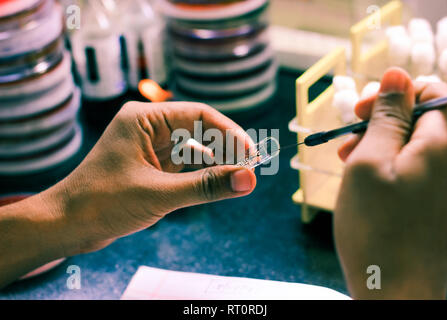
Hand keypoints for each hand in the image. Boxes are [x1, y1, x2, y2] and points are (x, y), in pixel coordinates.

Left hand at [45, 102, 256, 254]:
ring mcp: (148, 145)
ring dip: (215, 160)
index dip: (230, 133)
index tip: (252, 154)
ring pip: (193, 147)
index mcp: (144, 118)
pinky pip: (183, 162)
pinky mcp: (150, 164)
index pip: (199, 115)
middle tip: (250, 168)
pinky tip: (216, 179)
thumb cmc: (103, 203)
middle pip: (198, 129)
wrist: (68, 225)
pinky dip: (201, 171)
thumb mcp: (160, 194)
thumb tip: (248, 180)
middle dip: (225, 148)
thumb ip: (206, 186)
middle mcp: (147, 126)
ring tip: (239, 175)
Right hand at [334, 68, 446, 298]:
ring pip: (417, 143)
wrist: (395, 292)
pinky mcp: (440, 201)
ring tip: (348, 159)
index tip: (360, 112)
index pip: (431, 92)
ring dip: (382, 143)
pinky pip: (419, 167)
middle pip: (424, 117)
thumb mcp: (369, 162)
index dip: (393, 95)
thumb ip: (387, 116)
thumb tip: (399, 73)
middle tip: (349, 137)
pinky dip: (391, 165)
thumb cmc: (376, 228)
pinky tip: (365, 177)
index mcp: (445, 144)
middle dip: (384, 120)